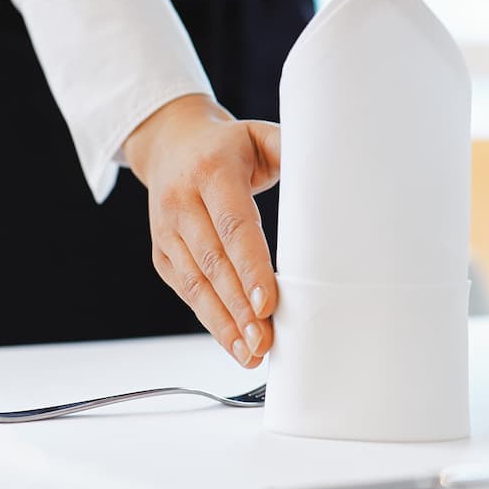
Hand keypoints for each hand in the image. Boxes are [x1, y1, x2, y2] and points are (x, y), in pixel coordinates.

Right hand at [123, 94, 279, 367]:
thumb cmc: (230, 146)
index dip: (250, 267)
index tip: (268, 303)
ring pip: (196, 283)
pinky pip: (187, 290)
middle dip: (239, 307)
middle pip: (213, 263)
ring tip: (252, 353)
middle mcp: (181, 201)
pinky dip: (211, 319)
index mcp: (211, 170)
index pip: (234, 225)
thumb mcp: (260, 135)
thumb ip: (291, 151)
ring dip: (224, 323)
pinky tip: (233, 342)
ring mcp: (166, 229)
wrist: (171, 143)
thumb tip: (327, 173)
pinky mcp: (161, 252)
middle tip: (265, 342)